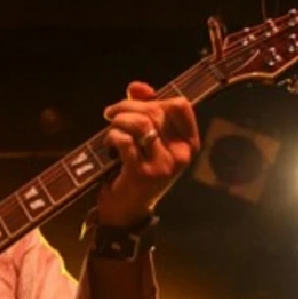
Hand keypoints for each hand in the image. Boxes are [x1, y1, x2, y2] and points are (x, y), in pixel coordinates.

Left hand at [97, 81, 199, 227]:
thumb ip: (145, 109)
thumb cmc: (137, 170)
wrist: (127, 211)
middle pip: (156, 111)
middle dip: (127, 107)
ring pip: (141, 123)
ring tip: (111, 129)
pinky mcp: (142, 173)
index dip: (156, 98)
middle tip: (111, 114)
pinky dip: (112, 137)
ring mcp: (163, 164)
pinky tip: (109, 145)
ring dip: (119, 121)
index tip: (134, 102)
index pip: (181, 105)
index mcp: (188, 143)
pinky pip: (125, 140)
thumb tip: (137, 86)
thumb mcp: (148, 140)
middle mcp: (181, 154)